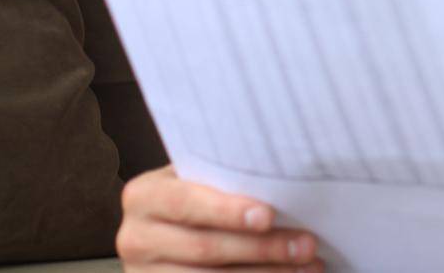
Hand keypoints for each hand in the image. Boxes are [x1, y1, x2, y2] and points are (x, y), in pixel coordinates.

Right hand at [117, 164, 323, 271]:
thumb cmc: (200, 196)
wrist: (171, 231)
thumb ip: (227, 179)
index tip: (268, 216)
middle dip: (262, 248)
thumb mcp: (201, 180)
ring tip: (308, 266)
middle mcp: (135, 238)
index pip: (186, 203)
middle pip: (205, 248)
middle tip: (307, 245)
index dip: (227, 211)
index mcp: (143, 196)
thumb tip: (288, 179)